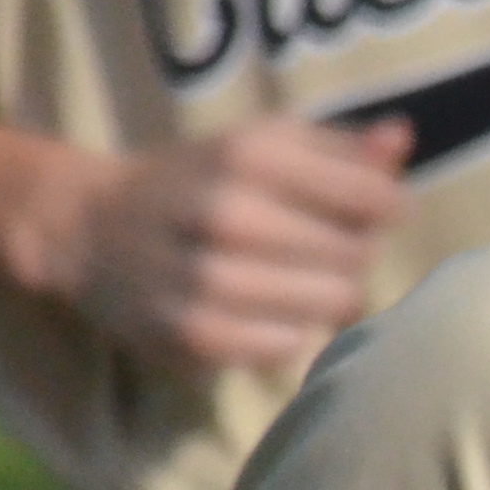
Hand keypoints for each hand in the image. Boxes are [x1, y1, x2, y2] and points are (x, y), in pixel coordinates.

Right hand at [4, 113, 411, 373]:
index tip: (370, 210)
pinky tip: (269, 313)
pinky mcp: (192, 336)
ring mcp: (207, 281)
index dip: (385, 208)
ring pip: (329, 306)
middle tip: (327, 251)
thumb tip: (401, 141)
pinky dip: (290, 333)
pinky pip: (288, 347)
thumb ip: (338, 145)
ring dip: (328, 297)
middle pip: (356, 256)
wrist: (87, 227)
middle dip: (355, 254)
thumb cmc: (195, 180)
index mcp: (251, 155)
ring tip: (301, 282)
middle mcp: (228, 215)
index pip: (374, 197)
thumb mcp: (259, 142)